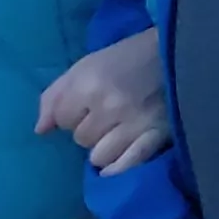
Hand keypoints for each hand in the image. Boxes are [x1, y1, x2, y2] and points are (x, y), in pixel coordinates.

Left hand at [36, 32, 171, 175]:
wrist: (177, 51)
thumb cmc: (126, 57)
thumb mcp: (85, 66)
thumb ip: (55, 96)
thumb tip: (41, 131)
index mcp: (89, 85)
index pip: (63, 120)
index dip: (72, 113)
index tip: (87, 105)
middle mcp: (110, 106)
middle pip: (82, 139)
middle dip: (89, 129)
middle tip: (106, 116)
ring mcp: (136, 123)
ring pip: (100, 156)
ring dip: (105, 147)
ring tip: (117, 133)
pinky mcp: (158, 135)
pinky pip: (128, 164)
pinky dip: (118, 167)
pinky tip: (115, 164)